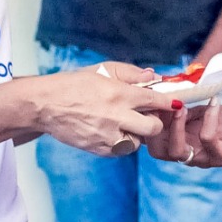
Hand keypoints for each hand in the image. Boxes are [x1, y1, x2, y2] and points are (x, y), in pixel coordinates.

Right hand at [33, 62, 173, 156]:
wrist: (45, 105)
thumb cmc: (73, 84)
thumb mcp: (102, 70)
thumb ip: (130, 73)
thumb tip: (153, 76)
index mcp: (118, 93)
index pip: (155, 99)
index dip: (169, 102)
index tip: (176, 103)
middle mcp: (116, 116)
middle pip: (154, 127)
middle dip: (155, 121)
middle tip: (148, 115)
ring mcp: (108, 135)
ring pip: (139, 142)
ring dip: (137, 134)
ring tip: (125, 123)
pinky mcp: (99, 149)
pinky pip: (122, 150)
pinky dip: (122, 143)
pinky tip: (112, 131)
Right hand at [146, 100, 221, 167]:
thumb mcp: (200, 112)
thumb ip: (183, 107)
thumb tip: (165, 90)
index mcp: (179, 142)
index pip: (152, 140)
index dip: (145, 121)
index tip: (148, 99)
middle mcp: (187, 153)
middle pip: (157, 151)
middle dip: (153, 128)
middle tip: (159, 105)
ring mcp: (202, 157)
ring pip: (176, 151)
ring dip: (175, 127)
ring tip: (181, 107)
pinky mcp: (221, 156)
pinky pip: (207, 140)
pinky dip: (208, 119)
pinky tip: (213, 103)